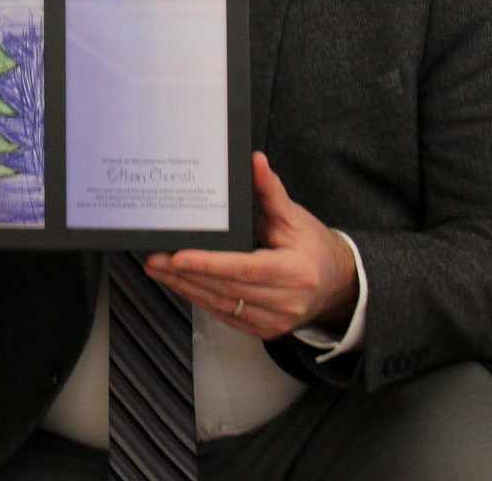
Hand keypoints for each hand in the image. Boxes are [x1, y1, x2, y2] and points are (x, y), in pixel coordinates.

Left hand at [145, 152, 358, 338]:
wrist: (337, 283)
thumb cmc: (313, 246)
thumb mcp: (294, 216)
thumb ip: (270, 191)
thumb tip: (255, 162)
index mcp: (297, 272)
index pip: (245, 268)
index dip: (209, 263)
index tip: (178, 257)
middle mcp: (288, 301)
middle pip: (227, 288)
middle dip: (186, 274)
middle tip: (154, 259)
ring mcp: (276, 320)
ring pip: (222, 305)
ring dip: (186, 287)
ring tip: (158, 270)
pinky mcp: (266, 330)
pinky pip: (226, 315)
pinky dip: (200, 299)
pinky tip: (180, 285)